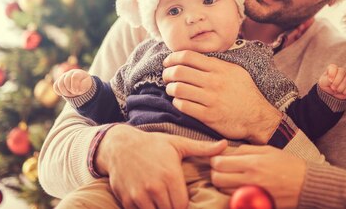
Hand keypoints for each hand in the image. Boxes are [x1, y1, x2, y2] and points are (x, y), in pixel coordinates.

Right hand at [53, 69, 92, 97]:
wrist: (80, 84)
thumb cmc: (84, 84)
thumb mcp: (87, 85)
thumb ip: (84, 85)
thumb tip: (77, 88)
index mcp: (78, 72)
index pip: (74, 77)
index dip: (75, 85)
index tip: (77, 91)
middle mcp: (69, 73)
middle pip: (66, 81)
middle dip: (70, 89)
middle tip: (74, 93)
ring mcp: (63, 77)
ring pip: (59, 84)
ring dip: (64, 92)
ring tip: (70, 94)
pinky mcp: (58, 82)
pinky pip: (55, 87)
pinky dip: (59, 92)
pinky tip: (65, 94)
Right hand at [96, 124, 227, 208]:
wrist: (121, 145)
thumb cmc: (153, 144)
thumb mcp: (178, 143)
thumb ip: (202, 148)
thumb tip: (225, 145)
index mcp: (170, 175)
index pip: (182, 205)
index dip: (182, 204)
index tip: (179, 198)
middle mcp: (155, 187)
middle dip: (170, 207)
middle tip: (169, 198)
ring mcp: (139, 195)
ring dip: (157, 208)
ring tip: (159, 199)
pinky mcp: (127, 199)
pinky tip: (146, 200)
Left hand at [162, 50, 281, 143]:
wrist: (258, 117)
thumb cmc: (246, 93)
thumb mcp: (236, 72)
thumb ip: (217, 64)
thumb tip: (196, 58)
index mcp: (219, 68)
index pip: (188, 56)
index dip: (173, 58)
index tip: (168, 62)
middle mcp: (214, 82)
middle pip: (179, 71)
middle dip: (167, 73)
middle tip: (166, 77)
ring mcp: (210, 99)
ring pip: (178, 89)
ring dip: (170, 89)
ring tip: (172, 90)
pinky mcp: (208, 116)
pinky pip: (183, 106)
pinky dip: (177, 102)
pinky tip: (180, 102)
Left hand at [211, 145, 305, 208]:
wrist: (306, 185)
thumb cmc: (288, 164)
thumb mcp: (268, 150)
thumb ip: (245, 150)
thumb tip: (226, 151)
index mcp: (253, 163)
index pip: (220, 163)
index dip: (215, 160)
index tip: (219, 159)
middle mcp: (251, 180)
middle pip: (218, 179)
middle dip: (216, 172)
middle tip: (222, 169)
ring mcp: (253, 195)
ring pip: (224, 191)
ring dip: (223, 184)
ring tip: (232, 177)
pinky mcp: (256, 205)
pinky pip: (235, 200)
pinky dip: (233, 194)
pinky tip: (239, 188)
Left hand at [318, 64, 345, 99]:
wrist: (331, 93)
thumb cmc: (326, 85)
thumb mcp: (323, 83)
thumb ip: (326, 80)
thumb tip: (331, 80)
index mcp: (333, 68)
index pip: (334, 67)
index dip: (332, 74)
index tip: (330, 81)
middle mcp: (341, 71)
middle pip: (342, 72)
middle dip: (337, 82)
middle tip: (333, 88)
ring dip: (341, 87)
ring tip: (337, 90)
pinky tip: (342, 92)